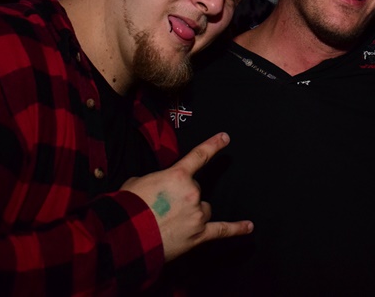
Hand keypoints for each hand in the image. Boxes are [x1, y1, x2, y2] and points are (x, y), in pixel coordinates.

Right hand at [121, 132, 252, 261]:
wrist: (126, 237)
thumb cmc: (129, 208)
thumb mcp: (137, 183)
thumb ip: (155, 181)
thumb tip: (157, 191)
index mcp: (177, 176)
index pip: (199, 156)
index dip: (213, 145)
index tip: (225, 138)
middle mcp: (192, 193)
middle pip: (196, 191)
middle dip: (182, 198)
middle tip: (161, 208)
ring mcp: (197, 215)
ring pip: (203, 210)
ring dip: (192, 214)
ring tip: (170, 223)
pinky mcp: (198, 235)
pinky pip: (221, 230)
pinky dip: (236, 229)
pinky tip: (248, 227)